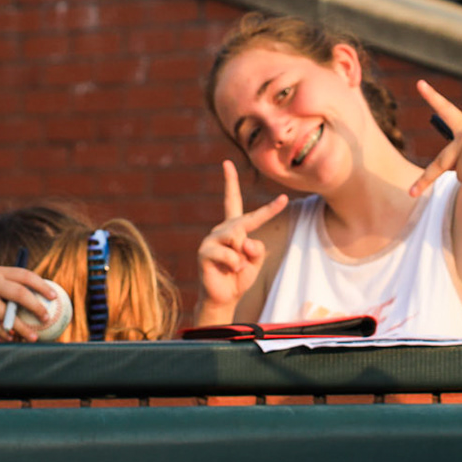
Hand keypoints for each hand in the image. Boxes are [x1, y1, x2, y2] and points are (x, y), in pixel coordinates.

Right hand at [0, 266, 60, 341]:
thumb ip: (13, 285)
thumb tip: (43, 300)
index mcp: (0, 271)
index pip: (25, 275)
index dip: (41, 285)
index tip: (55, 297)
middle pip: (18, 293)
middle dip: (35, 306)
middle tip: (47, 319)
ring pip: (4, 313)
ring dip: (19, 327)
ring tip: (32, 337)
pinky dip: (0, 331)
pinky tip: (9, 338)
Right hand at [197, 160, 288, 312]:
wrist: (224, 298)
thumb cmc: (241, 276)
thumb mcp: (256, 259)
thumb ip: (256, 248)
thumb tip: (243, 241)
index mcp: (232, 227)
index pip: (231, 199)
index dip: (230, 182)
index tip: (227, 163)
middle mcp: (220, 230)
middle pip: (244, 222)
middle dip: (253, 233)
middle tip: (245, 258)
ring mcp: (210, 240)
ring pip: (237, 237)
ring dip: (242, 256)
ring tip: (235, 268)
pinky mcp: (205, 253)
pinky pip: (229, 254)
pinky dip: (236, 265)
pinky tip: (229, 271)